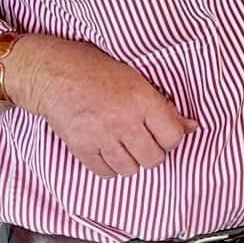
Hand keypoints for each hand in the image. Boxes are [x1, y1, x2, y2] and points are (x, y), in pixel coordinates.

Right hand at [3, 34, 196, 179]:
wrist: (51, 72)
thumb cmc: (94, 70)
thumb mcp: (135, 79)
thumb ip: (164, 106)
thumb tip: (192, 127)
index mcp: (142, 99)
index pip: (173, 137)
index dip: (171, 138)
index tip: (162, 133)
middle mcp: (124, 120)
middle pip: (154, 158)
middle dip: (152, 152)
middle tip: (142, 140)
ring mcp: (101, 136)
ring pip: (131, 169)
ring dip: (130, 160)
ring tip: (123, 144)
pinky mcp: (81, 147)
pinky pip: (106, 173)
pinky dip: (109, 167)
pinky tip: (107, 150)